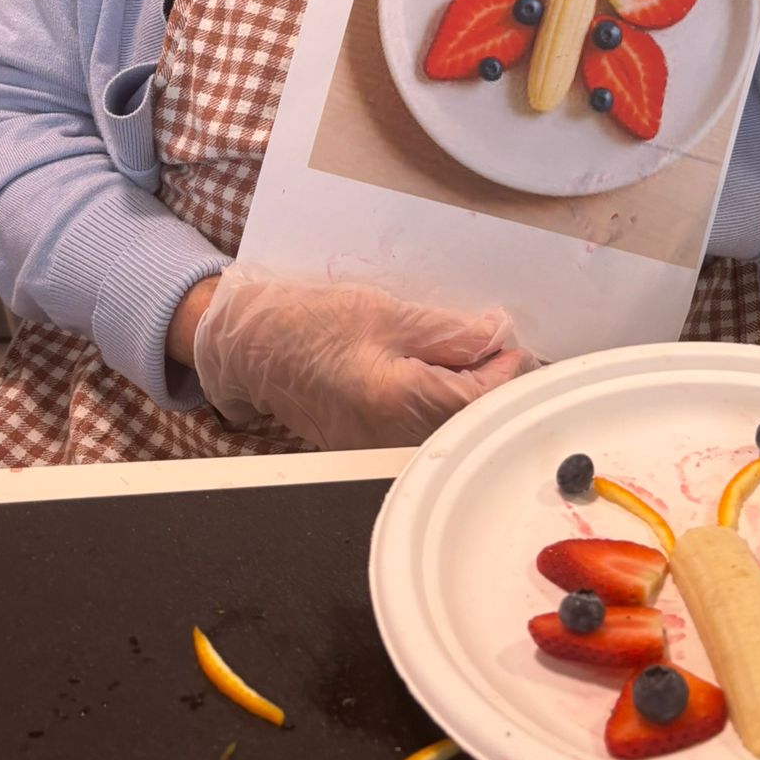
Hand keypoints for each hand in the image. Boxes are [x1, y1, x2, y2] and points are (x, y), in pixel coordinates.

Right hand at [185, 264, 536, 448]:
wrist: (246, 346)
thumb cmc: (306, 322)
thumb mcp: (383, 311)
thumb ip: (445, 332)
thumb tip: (493, 339)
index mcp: (393, 399)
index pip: (475, 398)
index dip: (504, 372)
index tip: (513, 346)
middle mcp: (386, 436)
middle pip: (462, 420)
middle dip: (489, 385)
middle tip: (499, 349)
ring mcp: (372, 448)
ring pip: (441, 428)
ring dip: (464, 395)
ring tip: (468, 357)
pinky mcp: (362, 447)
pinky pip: (415, 430)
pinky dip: (434, 404)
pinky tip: (435, 375)